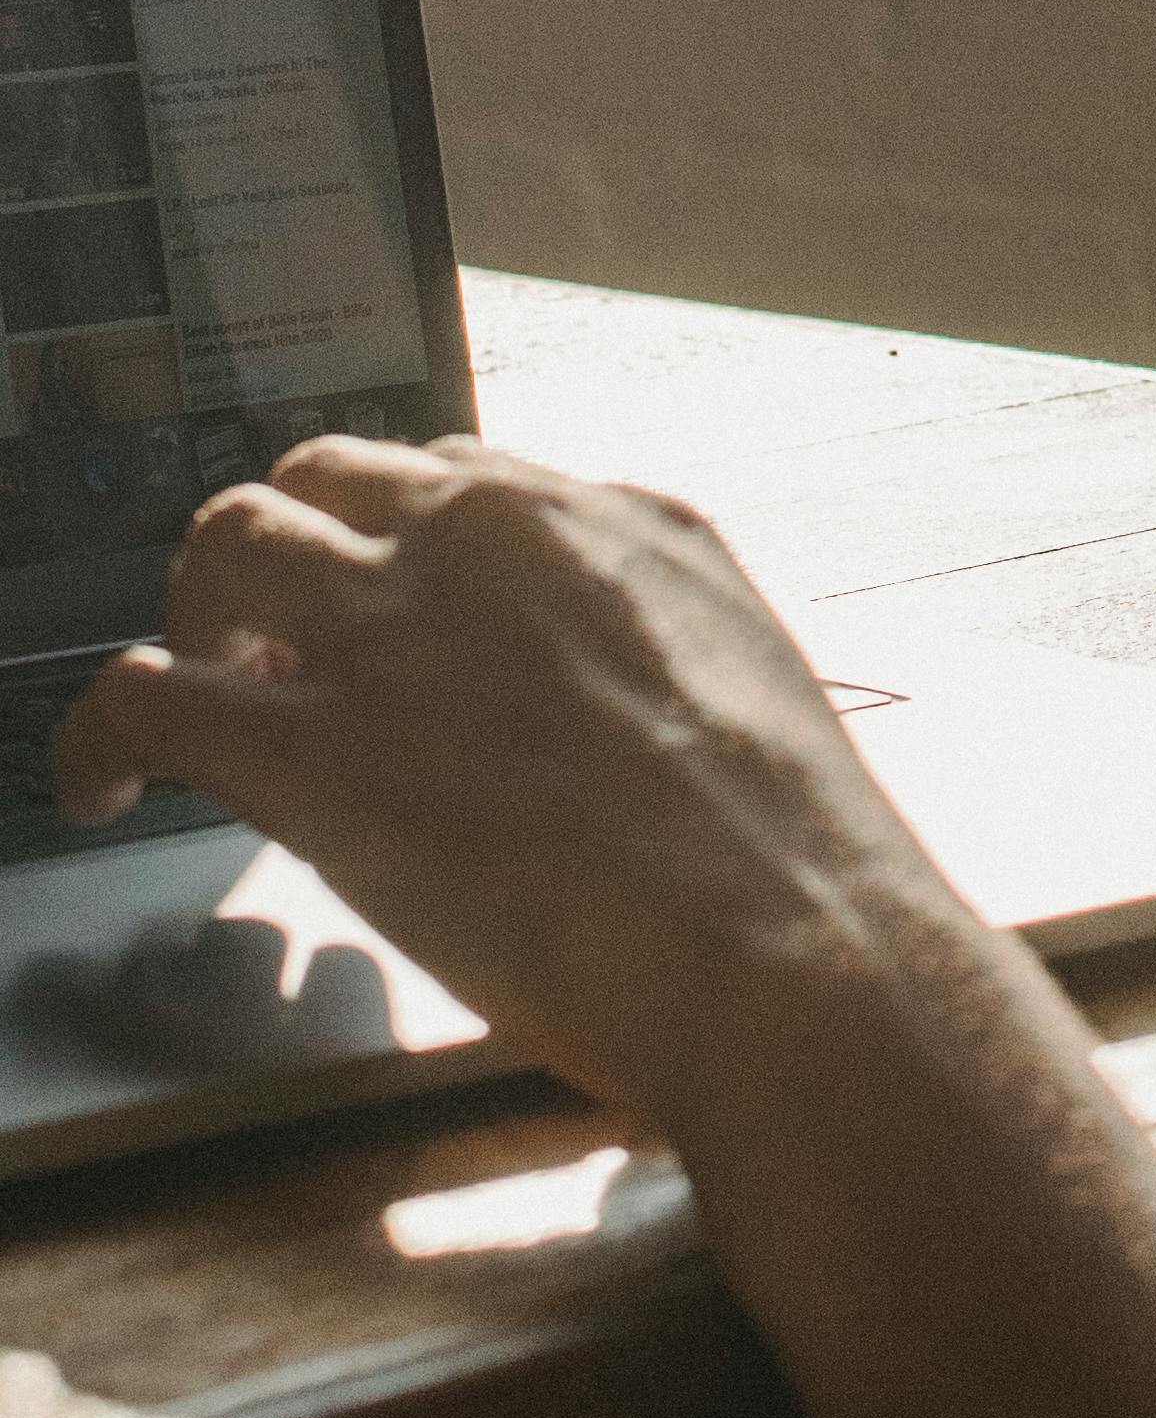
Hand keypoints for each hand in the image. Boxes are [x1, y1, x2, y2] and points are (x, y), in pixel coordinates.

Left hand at [45, 439, 969, 1122]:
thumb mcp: (752, 684)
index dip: (399, 545)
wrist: (787, 944)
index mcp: (615, 520)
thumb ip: (656, 646)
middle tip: (280, 644)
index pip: (456, 474)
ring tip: (196, 689)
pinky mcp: (312, 749)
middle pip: (323, 477)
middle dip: (291, 551)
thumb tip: (598, 693)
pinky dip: (98, 733)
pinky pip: (144, 696)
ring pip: (223, 540)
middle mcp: (492, 539)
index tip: (387, 604)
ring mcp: (396, 631)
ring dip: (196, 609)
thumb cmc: (796, 858)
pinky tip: (101, 782)